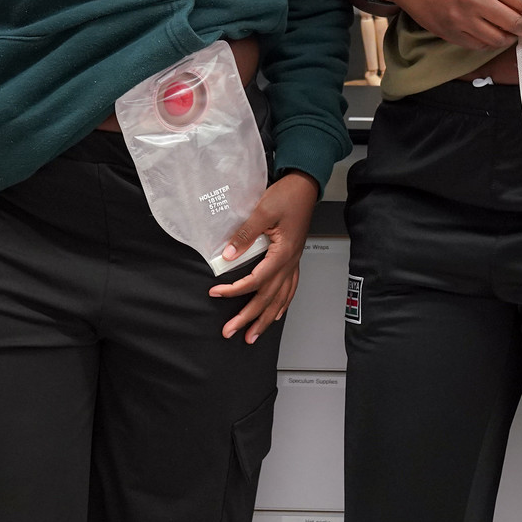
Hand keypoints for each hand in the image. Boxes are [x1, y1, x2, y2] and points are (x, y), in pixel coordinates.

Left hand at [209, 171, 318, 343]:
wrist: (305, 186)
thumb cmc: (287, 196)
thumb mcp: (262, 211)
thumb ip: (245, 235)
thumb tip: (228, 256)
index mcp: (282, 253)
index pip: (255, 280)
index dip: (234, 290)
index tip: (216, 293)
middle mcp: (290, 262)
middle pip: (268, 298)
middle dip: (249, 318)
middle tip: (231, 332)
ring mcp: (293, 262)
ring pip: (281, 299)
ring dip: (266, 319)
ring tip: (253, 335)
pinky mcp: (294, 258)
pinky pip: (290, 288)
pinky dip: (283, 304)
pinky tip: (278, 313)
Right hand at [377, 0, 521, 52]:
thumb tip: (521, 4)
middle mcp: (474, 0)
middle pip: (514, 23)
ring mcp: (461, 20)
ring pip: (498, 39)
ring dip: (509, 38)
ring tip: (510, 33)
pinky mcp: (450, 33)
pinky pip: (479, 46)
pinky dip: (489, 43)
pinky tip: (490, 35)